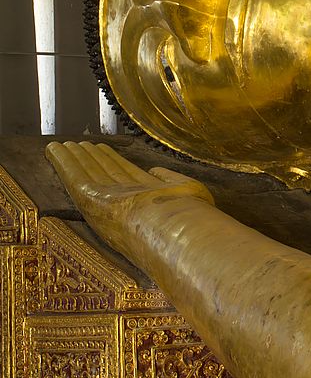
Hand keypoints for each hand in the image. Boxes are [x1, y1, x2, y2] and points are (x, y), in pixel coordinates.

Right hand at [45, 141, 212, 253]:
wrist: (180, 233)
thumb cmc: (189, 217)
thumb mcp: (184, 192)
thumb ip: (168, 181)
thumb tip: (156, 171)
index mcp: (146, 199)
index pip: (124, 174)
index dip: (111, 160)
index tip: (101, 148)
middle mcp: (125, 200)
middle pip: (103, 173)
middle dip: (91, 158)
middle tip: (77, 143)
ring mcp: (108, 201)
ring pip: (88, 173)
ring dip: (75, 158)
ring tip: (64, 144)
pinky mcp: (93, 203)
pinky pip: (75, 178)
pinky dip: (64, 163)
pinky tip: (54, 150)